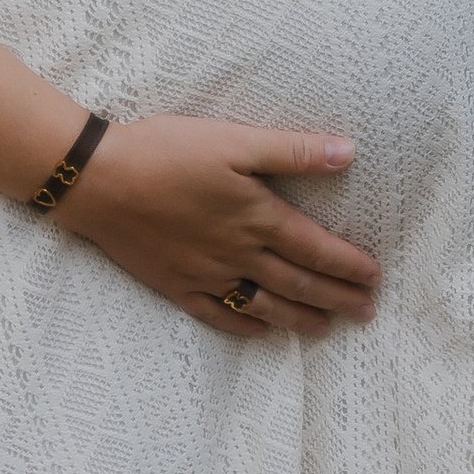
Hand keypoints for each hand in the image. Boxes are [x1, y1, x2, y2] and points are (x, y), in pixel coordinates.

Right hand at [53, 114, 379, 339]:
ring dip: (300, 318)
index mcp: (256, 217)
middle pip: (297, 283)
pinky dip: (244, 326)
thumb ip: (292, 151)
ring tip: (327, 329)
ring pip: (263, 305)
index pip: (315, 248)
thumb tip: (348, 153)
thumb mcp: (234, 141)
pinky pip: (217, 315)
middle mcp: (237, 254)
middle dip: (336, 298)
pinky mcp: (175, 285)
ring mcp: (205, 275)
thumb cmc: (167, 152)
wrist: (99, 181)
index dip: (348, 264)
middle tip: (366, 312)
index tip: (375, 276)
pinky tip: (261, 332)